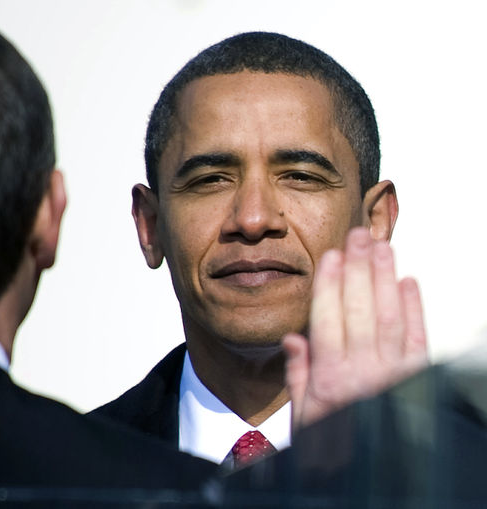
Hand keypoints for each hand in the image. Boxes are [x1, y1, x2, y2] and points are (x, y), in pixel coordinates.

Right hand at [283, 227, 427, 430]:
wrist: (372, 477)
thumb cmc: (332, 448)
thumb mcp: (303, 417)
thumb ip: (298, 376)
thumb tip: (294, 338)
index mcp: (328, 380)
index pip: (327, 319)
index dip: (329, 285)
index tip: (330, 256)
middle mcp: (362, 374)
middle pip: (360, 310)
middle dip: (358, 269)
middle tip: (357, 235)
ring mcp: (393, 376)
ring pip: (389, 317)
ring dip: (384, 278)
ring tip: (381, 247)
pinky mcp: (416, 380)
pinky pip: (417, 339)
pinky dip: (414, 309)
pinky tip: (408, 283)